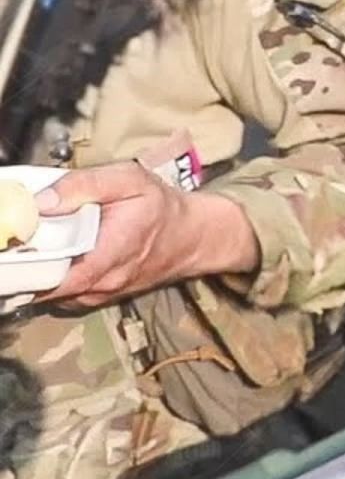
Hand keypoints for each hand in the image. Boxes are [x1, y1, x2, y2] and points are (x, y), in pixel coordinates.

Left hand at [35, 163, 258, 306]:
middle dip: (25, 265)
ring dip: (36, 272)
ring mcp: (99, 295)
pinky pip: (62, 294)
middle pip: (45, 286)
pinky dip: (50, 278)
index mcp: (109, 255)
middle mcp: (103, 283)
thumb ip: (84, 185)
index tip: (12, 245)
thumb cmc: (162, 208)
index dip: (26, 265)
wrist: (193, 237)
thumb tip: (41, 200)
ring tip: (35, 246)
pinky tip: (53, 256)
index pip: (54, 278)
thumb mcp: (130, 180)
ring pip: (50, 292)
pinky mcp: (96, 298)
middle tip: (18, 241)